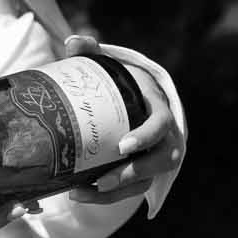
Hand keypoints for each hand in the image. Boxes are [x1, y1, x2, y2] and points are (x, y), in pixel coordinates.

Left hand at [60, 35, 185, 203]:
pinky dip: (107, 196)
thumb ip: (92, 53)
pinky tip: (81, 193)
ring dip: (116, 190)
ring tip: (84, 192)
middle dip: (132, 172)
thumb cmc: (121, 85)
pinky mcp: (144, 174)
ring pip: (145, 181)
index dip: (145, 136)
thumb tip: (72, 41)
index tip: (124, 145)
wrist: (136, 103)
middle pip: (158, 160)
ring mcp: (156, 158)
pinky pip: (131, 190)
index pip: (160, 124)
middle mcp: (165, 137)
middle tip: (101, 181)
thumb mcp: (110, 67)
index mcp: (158, 109)